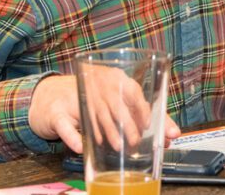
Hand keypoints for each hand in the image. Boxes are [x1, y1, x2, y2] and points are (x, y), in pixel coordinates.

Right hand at [29, 74, 180, 153]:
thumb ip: (143, 114)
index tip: (150, 125)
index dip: (142, 108)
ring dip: (109, 133)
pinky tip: (81, 146)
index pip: (132, 90)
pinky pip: (66, 126)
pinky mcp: (57, 112)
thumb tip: (173, 133)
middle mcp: (96, 83)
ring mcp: (75, 96)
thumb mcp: (117, 98)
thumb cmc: (95, 96)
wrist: (51, 95)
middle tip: (136, 141)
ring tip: (119, 147)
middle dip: (128, 124)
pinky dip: (73, 137)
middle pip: (115, 103)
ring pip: (95, 115)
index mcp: (114, 77)